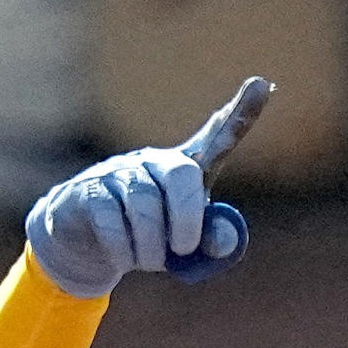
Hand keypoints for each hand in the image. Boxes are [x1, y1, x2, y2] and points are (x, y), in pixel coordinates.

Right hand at [22, 76, 274, 300]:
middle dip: (186, 217)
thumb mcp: (184, 246)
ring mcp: (118, 173)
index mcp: (185, 170)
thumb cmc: (145, 238)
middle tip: (183, 249)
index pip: (217, 138)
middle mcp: (153, 162)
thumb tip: (224, 241)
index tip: (262, 85)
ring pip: (143, 202)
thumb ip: (211, 242)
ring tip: (150, 262)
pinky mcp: (88, 192)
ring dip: (151, 244)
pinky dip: (123, 248)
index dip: (241, 114)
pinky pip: (110, 219)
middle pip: (180, 174)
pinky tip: (124, 260)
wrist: (84, 246)